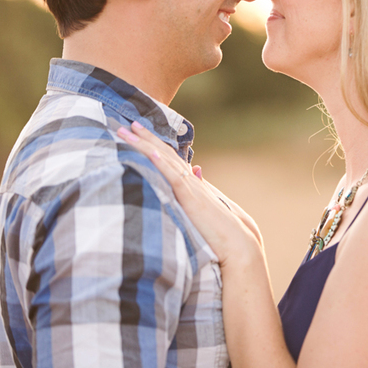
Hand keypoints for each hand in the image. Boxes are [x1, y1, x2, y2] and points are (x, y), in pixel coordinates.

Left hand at [117, 122, 261, 265]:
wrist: (239, 244)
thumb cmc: (225, 230)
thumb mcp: (210, 204)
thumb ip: (202, 187)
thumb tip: (196, 169)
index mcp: (192, 184)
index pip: (170, 159)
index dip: (154, 144)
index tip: (138, 133)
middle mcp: (191, 181)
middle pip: (164, 153)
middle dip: (145, 138)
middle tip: (127, 123)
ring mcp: (191, 188)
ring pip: (165, 160)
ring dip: (146, 143)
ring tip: (129, 129)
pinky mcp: (192, 199)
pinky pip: (174, 178)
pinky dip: (162, 164)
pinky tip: (151, 151)